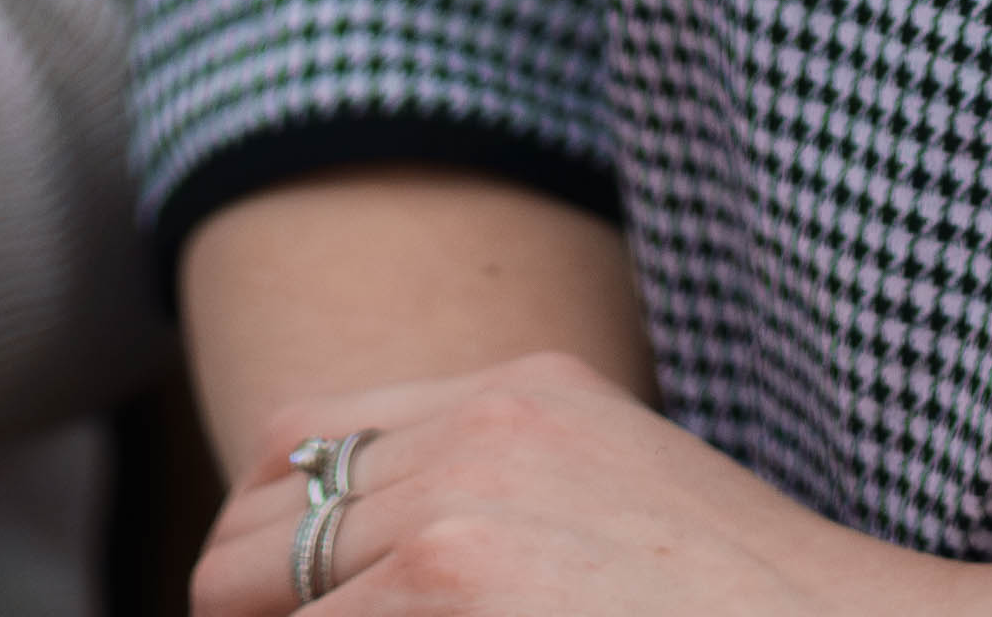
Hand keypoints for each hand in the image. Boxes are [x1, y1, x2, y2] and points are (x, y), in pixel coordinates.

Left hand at [209, 352, 991, 616]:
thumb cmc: (745, 614)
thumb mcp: (610, 500)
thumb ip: (490, 494)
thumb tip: (354, 570)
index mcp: (520, 396)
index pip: (295, 440)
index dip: (270, 541)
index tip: (300, 608)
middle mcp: (476, 435)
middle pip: (247, 529)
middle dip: (252, 614)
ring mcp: (455, 520)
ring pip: (252, 600)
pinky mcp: (446, 590)